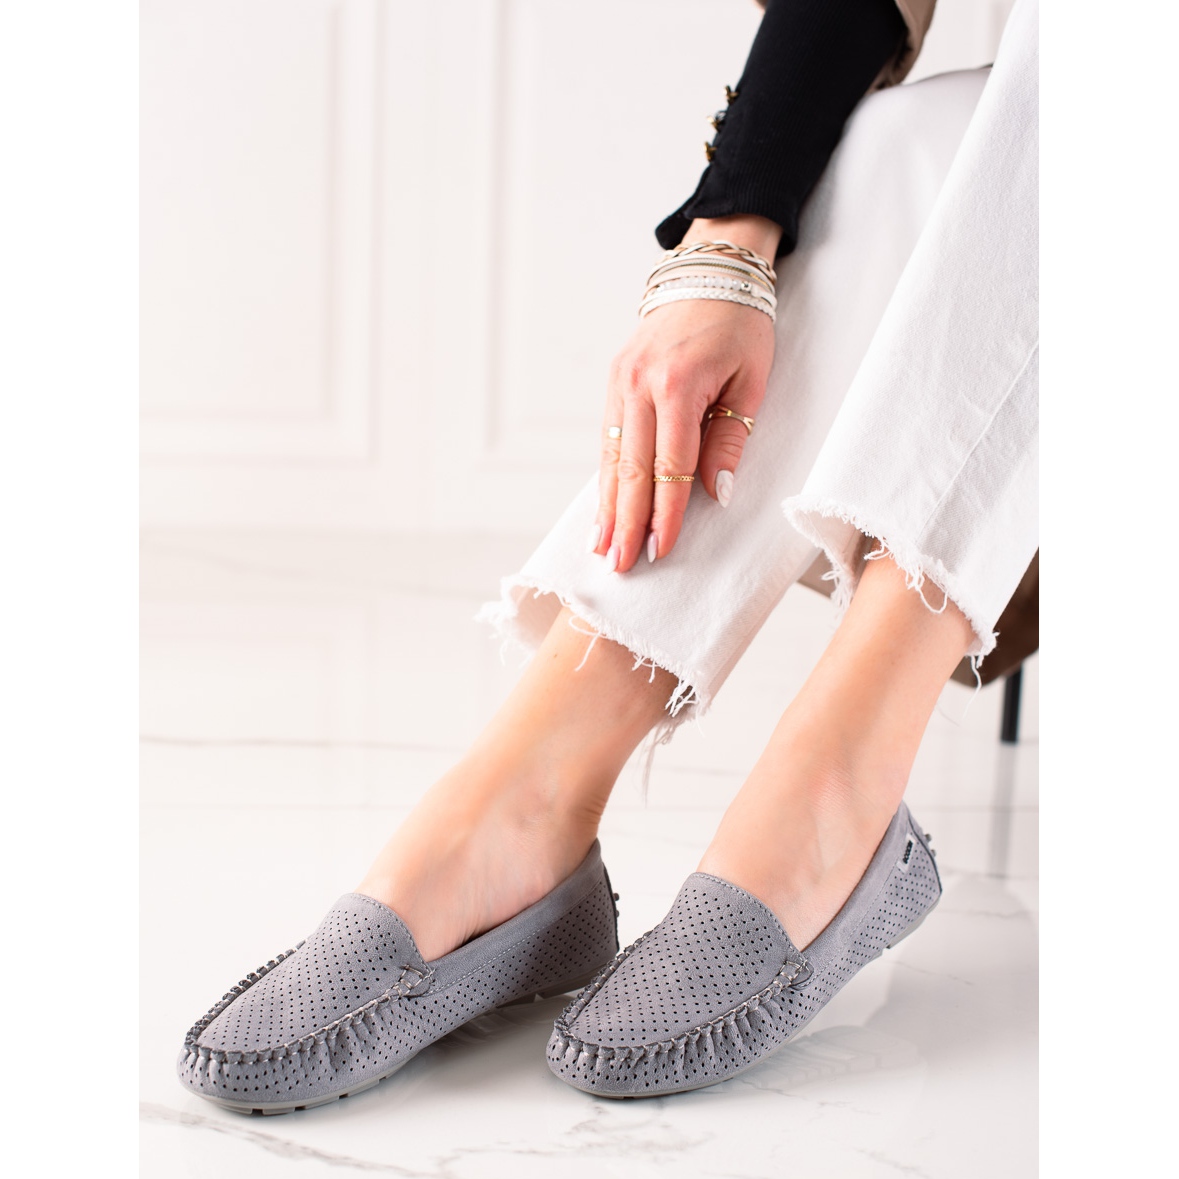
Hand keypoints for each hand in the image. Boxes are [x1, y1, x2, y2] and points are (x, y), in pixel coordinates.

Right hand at [590, 217, 780, 571]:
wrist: (709, 271)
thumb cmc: (740, 325)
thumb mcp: (752, 379)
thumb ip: (731, 436)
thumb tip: (717, 493)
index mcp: (679, 384)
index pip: (671, 466)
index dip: (666, 513)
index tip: (661, 550)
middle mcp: (640, 384)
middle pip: (631, 469)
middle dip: (626, 522)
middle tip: (619, 565)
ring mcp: (620, 381)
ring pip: (611, 458)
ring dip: (607, 506)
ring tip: (601, 547)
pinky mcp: (613, 380)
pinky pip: (607, 439)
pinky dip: (604, 476)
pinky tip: (601, 506)